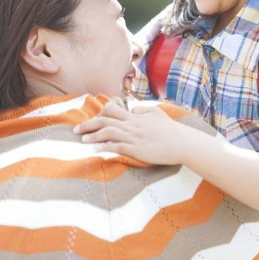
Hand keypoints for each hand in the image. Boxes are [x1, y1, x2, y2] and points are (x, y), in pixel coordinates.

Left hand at [73, 100, 198, 164]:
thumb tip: (132, 110)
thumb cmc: (172, 130)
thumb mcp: (157, 113)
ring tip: (82, 140)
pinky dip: (104, 147)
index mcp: (136, 117)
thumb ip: (143, 110)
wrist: (182, 142)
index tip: (91, 120)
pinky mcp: (137, 149)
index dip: (99, 114)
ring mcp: (134, 137)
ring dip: (93, 136)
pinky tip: (95, 149)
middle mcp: (132, 125)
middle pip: (105, 120)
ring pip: (108, 132)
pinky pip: (117, 146)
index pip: (112, 110)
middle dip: (88, 124)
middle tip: (75, 130)